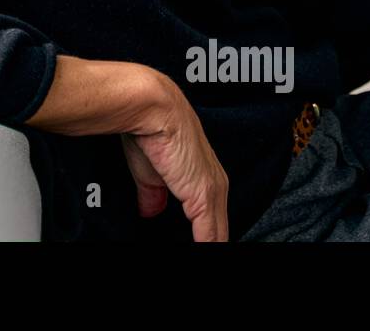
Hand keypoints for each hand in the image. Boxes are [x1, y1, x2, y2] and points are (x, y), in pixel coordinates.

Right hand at [120, 73, 229, 241]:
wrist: (152, 108)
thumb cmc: (149, 129)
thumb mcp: (149, 172)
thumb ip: (153, 194)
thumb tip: (150, 209)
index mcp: (206, 176)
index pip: (211, 218)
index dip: (202, 235)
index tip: (190, 240)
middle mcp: (215, 184)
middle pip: (219, 229)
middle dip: (209, 242)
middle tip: (192, 250)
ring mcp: (213, 192)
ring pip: (218, 234)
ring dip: (208, 246)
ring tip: (193, 260)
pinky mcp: (205, 198)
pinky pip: (210, 237)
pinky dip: (205, 248)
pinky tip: (200, 254)